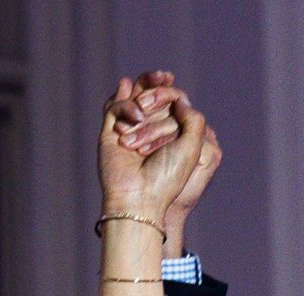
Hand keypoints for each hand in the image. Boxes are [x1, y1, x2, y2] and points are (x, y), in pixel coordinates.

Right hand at [108, 71, 221, 250]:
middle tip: (156, 96)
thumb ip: (194, 118)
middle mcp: (151, 130)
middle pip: (154, 93)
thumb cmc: (167, 177)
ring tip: (143, 109)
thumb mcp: (192, 147)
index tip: (175, 105)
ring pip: (136, 96)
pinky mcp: (110, 131)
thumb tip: (179, 99)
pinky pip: (116, 106)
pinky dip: (126, 107)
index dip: (172, 94)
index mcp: (172, 134)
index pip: (173, 100)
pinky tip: (134, 119)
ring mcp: (130, 129)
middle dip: (158, 90)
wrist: (139, 196)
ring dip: (144, 95)